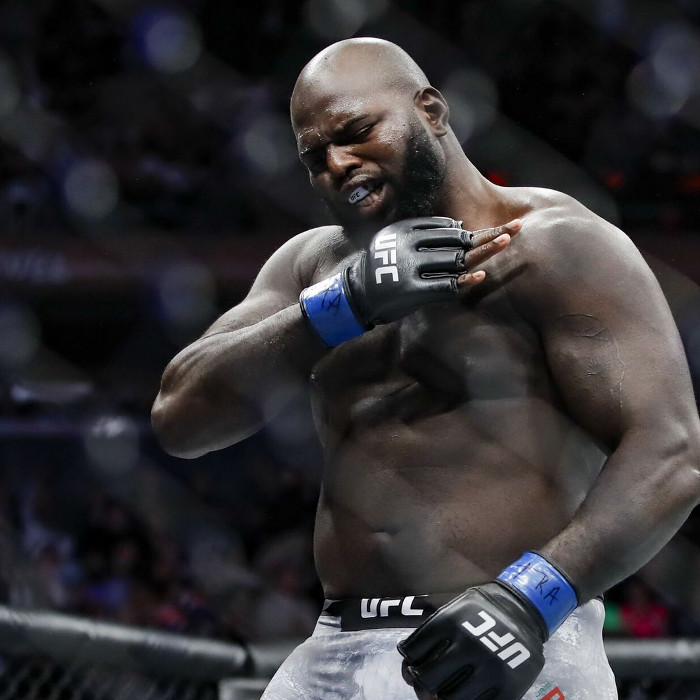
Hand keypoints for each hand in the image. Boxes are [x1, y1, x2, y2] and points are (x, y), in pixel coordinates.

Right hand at [299, 217, 519, 346]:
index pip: (445, 227)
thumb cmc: (380, 270)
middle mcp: (407, 245)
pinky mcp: (410, 291)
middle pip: (456, 239)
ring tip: (508, 239)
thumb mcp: (395, 243)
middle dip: (487, 235)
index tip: (495, 228)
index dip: (473, 229)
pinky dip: (464, 281)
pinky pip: (443, 286)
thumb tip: (459, 226)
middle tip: (515, 227)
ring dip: (484, 250)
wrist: (354, 295)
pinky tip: (481, 275)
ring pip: (454, 258)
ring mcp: (409, 268)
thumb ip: (422, 233)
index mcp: (404, 231)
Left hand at [397, 582, 545, 699]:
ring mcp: (488, 667)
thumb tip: (409, 671)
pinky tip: (465, 695)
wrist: (521, 611)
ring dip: (443, 698)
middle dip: (423, 686)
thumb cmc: (477, 613)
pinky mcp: (508, 687)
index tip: (412, 671)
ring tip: (446, 692)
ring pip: (450, 698)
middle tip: (428, 687)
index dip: (409, 667)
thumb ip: (428, 638)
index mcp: (448, 622)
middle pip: (428, 680)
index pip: (413, 653)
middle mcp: (467, 644)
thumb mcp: (450, 613)